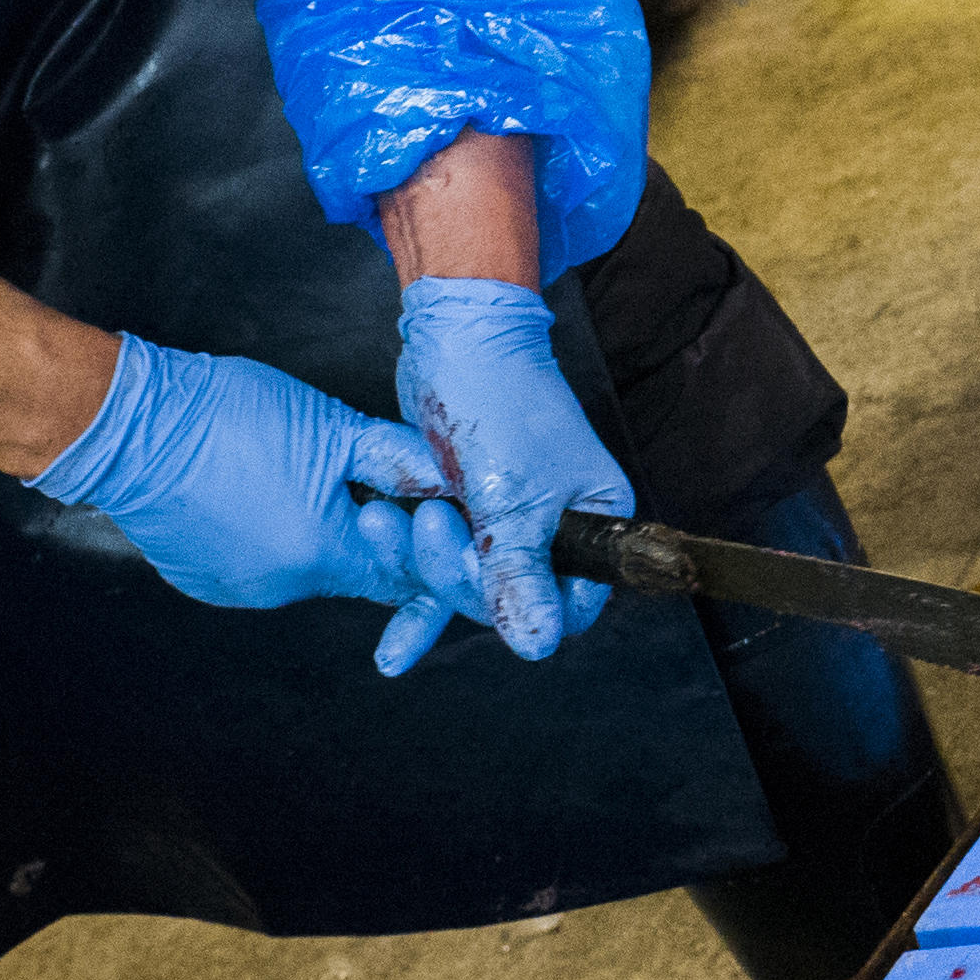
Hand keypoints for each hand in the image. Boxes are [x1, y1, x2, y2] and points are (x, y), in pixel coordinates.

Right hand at [26, 334, 477, 664]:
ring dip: (312, 530)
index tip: (413, 510)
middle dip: (362, 529)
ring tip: (290, 470)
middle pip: (351, 571)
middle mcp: (280, 589)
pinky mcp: (200, 579)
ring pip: (301, 567)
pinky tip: (252, 489)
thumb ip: (396, 460)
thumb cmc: (224, 418)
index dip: (417, 544)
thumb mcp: (330, 426)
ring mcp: (234, 588)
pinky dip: (267, 534)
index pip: (401, 577)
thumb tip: (446, 480)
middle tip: (348, 475)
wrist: (126, 425)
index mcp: (322, 557)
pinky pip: (256, 563)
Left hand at [394, 277, 629, 667]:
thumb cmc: (499, 398)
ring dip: (423, 567)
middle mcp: (556, 528)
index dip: (527, 605)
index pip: (573, 601)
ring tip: (385, 522)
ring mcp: (505, 520)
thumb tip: (537, 644)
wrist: (456, 332)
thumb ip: (520, 574)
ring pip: (469, 583)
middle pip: (511, 597)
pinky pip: (441, 567)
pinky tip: (391, 646)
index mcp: (594, 522)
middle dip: (458, 572)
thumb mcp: (512, 497)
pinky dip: (413, 589)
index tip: (487, 580)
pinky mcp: (462, 511)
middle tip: (429, 523)